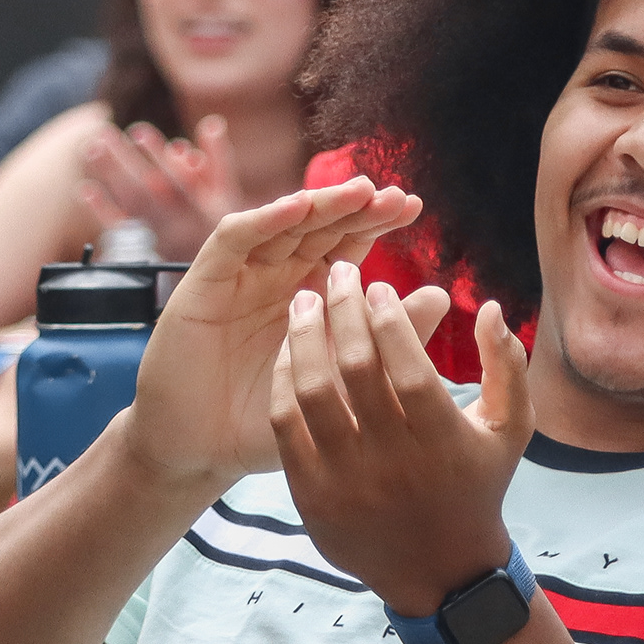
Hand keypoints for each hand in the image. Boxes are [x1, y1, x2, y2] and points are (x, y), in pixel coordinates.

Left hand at [79, 117, 244, 253]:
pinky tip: (86, 190)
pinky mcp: (142, 249)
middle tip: (102, 134)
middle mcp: (178, 222)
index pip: (178, 178)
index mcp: (202, 207)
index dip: (158, 155)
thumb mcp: (227, 193)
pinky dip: (102, 210)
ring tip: (91, 149)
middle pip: (146, 188)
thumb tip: (211, 122)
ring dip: (110, 177)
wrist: (213, 274)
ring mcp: (157, 237)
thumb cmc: (218, 224)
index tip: (138, 132)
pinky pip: (120, 230)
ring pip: (130, 204)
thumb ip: (219, 156)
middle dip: (124, 160)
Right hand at [122, 178, 426, 489]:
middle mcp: (277, 277)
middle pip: (319, 228)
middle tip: (394, 196)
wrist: (201, 451)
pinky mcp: (204, 283)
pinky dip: (264, 219)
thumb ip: (386, 340)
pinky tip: (297, 207)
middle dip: (356, 208)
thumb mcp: (337, 382)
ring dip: (319, 205)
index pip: (348, 247)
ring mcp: (241, 276)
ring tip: (359, 192)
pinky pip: (233, 240)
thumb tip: (443, 295)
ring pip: (282, 225)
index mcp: (312, 296)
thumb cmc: (268, 421)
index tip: (414, 207)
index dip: (376, 223)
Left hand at [270, 273, 531, 615]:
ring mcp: (347, 482)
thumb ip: (508, 365)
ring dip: (303, 339)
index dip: (391, 320)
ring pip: (312, 394)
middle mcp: (393, 463)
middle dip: (343, 311)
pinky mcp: (312, 497)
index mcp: (442, 442)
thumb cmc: (478, 485)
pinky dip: (283, 383)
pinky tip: (288, 351)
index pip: (408, 367)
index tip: (379, 286)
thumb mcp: (511, 428)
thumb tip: (488, 306)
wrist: (439, 570)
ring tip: (302, 301)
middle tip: (336, 274)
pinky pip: (286, 427)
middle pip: (356, 371)